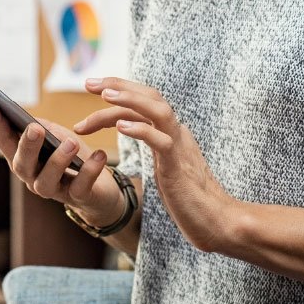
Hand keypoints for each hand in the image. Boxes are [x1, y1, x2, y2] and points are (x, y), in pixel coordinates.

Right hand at [0, 101, 124, 225]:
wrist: (102, 191)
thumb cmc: (73, 158)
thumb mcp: (57, 137)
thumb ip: (42, 128)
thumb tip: (28, 121)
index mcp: (24, 159)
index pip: (3, 141)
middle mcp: (33, 177)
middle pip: (22, 164)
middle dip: (26, 146)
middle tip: (34, 128)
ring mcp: (54, 190)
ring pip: (46, 181)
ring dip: (58, 160)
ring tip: (71, 142)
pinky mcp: (79, 198)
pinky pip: (81, 186)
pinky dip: (90, 170)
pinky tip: (99, 155)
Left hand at [75, 77, 237, 252]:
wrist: (215, 220)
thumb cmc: (188, 197)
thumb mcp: (166, 163)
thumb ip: (154, 146)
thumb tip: (137, 134)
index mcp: (171, 131)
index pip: (145, 101)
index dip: (118, 91)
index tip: (92, 87)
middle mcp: (176, 132)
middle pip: (150, 96)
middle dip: (118, 86)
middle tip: (88, 83)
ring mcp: (179, 147)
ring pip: (159, 110)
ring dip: (131, 99)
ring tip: (105, 95)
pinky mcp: (178, 166)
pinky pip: (162, 141)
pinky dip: (141, 130)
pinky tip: (120, 128)